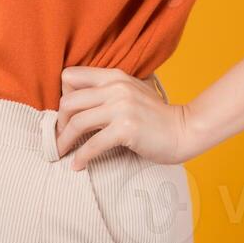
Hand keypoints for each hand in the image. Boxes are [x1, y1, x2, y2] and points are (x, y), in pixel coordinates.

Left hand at [54, 66, 195, 169]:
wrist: (184, 130)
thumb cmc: (155, 116)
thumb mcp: (130, 92)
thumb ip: (107, 91)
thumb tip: (75, 102)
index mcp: (113, 76)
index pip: (70, 76)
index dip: (63, 95)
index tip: (66, 115)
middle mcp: (115, 87)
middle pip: (68, 101)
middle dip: (59, 122)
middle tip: (60, 138)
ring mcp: (121, 107)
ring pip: (77, 122)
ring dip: (64, 141)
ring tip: (60, 153)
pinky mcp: (126, 129)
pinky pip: (93, 144)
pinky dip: (81, 157)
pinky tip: (77, 166)